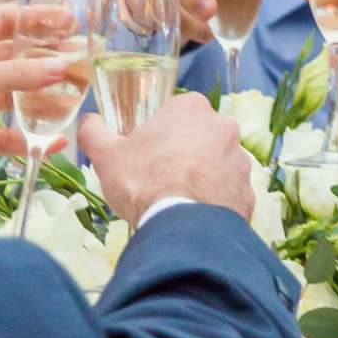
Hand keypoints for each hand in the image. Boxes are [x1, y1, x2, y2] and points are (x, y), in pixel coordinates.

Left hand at [0, 24, 71, 190]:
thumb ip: (16, 74)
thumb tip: (61, 67)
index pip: (2, 21)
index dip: (35, 19)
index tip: (69, 20)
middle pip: (12, 59)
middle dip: (45, 59)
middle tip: (81, 58)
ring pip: (11, 96)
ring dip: (40, 98)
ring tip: (74, 96)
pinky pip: (2, 135)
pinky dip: (26, 139)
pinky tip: (52, 142)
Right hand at [80, 92, 254, 223]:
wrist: (181, 229)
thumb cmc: (143, 182)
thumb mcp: (106, 155)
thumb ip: (94, 132)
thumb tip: (88, 121)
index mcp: (190, 108)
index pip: (175, 113)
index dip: (159, 134)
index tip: (148, 154)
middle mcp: (223, 127)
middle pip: (199, 137)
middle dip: (183, 155)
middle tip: (160, 179)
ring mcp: (241, 161)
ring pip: (217, 165)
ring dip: (202, 178)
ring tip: (179, 202)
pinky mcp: (249, 193)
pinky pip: (229, 194)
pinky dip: (215, 203)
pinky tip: (196, 217)